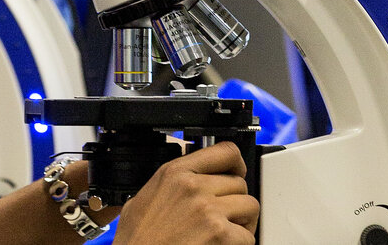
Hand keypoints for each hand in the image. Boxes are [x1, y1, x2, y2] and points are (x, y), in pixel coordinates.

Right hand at [113, 141, 258, 244]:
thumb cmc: (138, 239)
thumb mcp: (143, 196)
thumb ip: (169, 182)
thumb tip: (186, 177)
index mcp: (175, 172)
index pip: (224, 151)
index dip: (236, 164)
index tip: (236, 173)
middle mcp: (193, 186)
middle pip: (239, 182)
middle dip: (236, 200)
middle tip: (228, 215)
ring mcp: (207, 209)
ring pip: (250, 205)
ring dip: (244, 221)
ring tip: (231, 231)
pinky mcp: (219, 234)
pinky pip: (248, 236)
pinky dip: (242, 243)